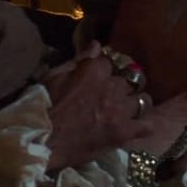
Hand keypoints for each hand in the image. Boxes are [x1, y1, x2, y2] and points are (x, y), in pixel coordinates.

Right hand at [42, 41, 152, 169]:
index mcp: (95, 71)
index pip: (109, 63)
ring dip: (132, 105)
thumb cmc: (41, 107)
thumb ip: (79, 60)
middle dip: (117, 90)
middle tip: (106, 100)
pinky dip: (145, 126)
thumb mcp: (53, 77)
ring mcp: (121, 110)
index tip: (96, 79)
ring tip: (122, 113)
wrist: (39, 142)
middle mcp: (113, 87)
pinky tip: (140, 127)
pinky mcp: (124, 132)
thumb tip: (97, 44)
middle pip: (126, 83)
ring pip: (141, 101)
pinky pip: (147, 126)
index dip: (103, 72)